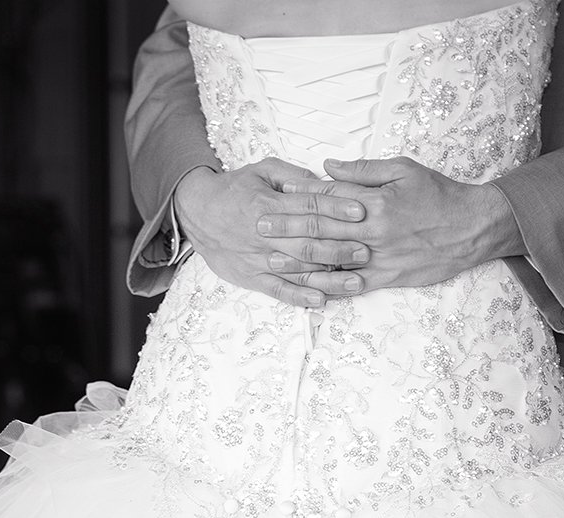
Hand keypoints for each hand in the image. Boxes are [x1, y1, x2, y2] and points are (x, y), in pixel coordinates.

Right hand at [173, 158, 371, 306]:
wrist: (196, 212)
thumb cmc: (234, 190)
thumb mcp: (262, 170)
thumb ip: (293, 175)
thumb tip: (324, 180)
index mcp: (268, 203)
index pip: (308, 207)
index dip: (337, 209)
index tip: (362, 212)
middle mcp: (264, 233)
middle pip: (308, 242)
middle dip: (340, 247)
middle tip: (367, 251)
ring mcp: (258, 258)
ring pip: (298, 270)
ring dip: (329, 278)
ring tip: (357, 282)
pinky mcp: (251, 277)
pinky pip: (278, 290)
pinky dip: (299, 296)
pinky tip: (321, 300)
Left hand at [263, 157, 525, 291]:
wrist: (473, 228)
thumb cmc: (439, 193)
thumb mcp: (403, 169)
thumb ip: (363, 170)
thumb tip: (327, 166)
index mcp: (375, 201)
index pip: (328, 199)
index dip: (298, 198)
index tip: (273, 197)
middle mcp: (373, 231)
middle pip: (322, 230)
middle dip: (287, 229)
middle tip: (258, 228)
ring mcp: (380, 258)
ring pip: (332, 261)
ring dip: (299, 261)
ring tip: (272, 261)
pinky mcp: (388, 277)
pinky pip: (353, 284)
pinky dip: (330, 286)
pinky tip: (308, 288)